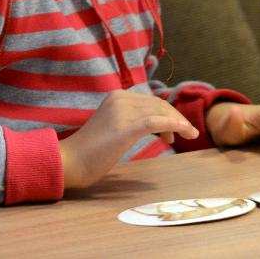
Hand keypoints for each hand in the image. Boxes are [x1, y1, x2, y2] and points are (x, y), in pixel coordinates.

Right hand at [58, 90, 198, 189]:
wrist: (70, 162)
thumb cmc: (90, 151)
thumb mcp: (114, 127)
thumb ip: (131, 121)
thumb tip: (154, 124)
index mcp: (118, 96)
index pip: (151, 101)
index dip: (168, 113)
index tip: (176, 129)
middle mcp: (121, 99)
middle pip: (158, 105)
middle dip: (176, 117)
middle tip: (187, 133)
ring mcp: (122, 112)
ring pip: (160, 112)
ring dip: (179, 123)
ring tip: (189, 135)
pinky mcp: (125, 127)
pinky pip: (155, 122)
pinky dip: (173, 125)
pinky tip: (183, 131)